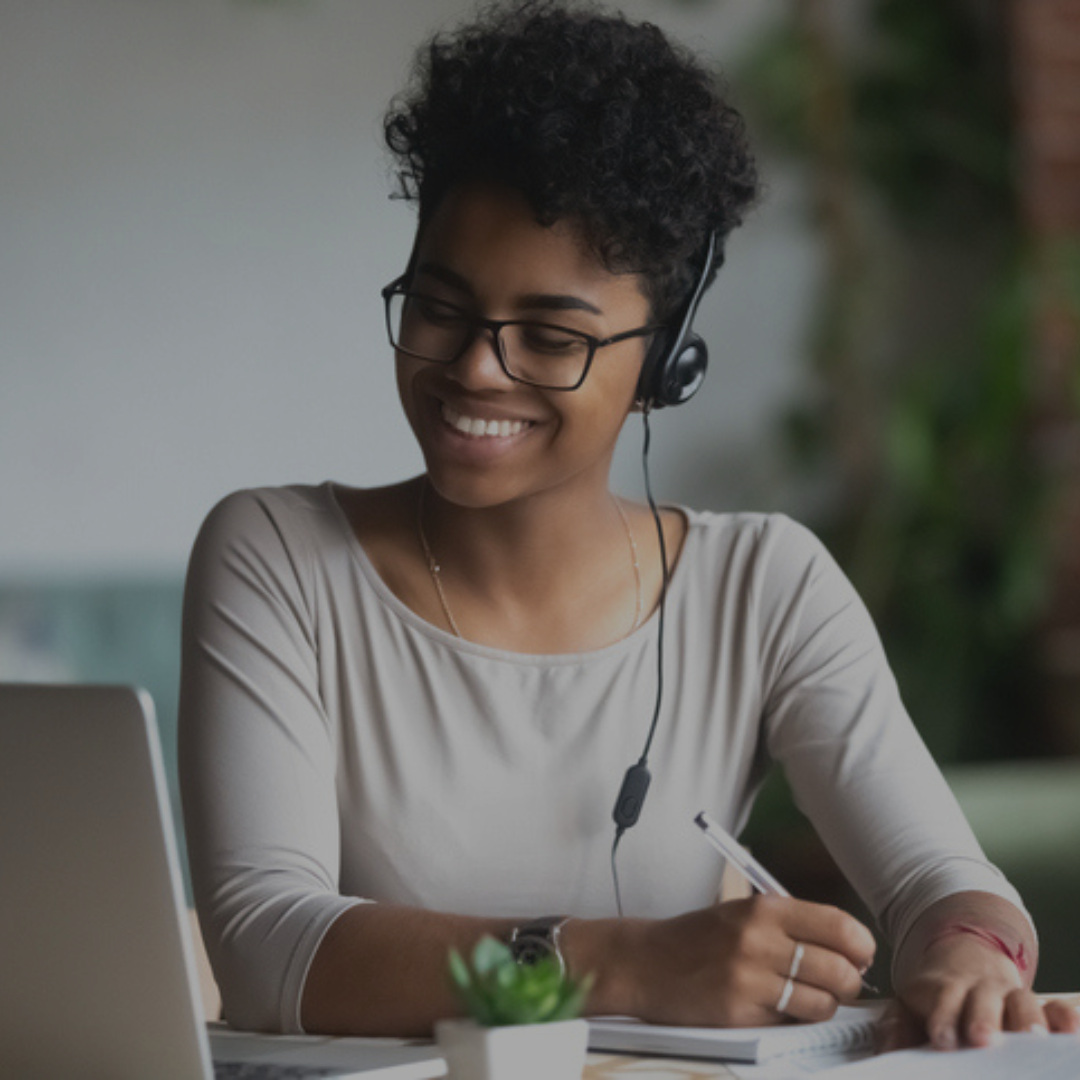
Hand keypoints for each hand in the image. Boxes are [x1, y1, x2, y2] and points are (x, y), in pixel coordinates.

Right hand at [633, 895, 875, 1027]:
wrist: (645, 962)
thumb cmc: (699, 938)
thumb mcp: (743, 913)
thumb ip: (792, 926)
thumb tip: (850, 950)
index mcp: (764, 908)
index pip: (840, 926)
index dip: (861, 946)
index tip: (859, 954)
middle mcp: (759, 940)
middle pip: (839, 970)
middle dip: (849, 982)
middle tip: (838, 983)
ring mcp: (749, 979)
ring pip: (822, 1003)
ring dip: (823, 1005)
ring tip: (806, 998)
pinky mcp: (739, 1013)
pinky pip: (790, 1023)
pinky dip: (793, 1020)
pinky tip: (776, 1008)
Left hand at [880, 932, 1079, 1050]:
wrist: (964, 958)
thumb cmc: (937, 996)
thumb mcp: (910, 1004)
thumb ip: (897, 1028)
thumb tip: (889, 1054)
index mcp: (946, 989)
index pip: (943, 1000)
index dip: (943, 1017)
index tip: (942, 1038)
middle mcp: (980, 991)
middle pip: (983, 999)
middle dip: (983, 1018)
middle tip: (983, 1038)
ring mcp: (1010, 997)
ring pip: (1021, 1001)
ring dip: (1027, 1019)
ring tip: (1035, 1040)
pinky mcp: (1038, 1007)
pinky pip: (1054, 1007)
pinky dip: (1065, 1017)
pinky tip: (1072, 1030)